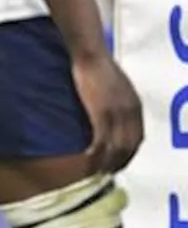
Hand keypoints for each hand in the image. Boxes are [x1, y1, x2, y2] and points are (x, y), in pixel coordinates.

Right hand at [71, 53, 143, 173]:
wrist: (91, 55)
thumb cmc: (101, 65)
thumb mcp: (119, 85)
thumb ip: (121, 101)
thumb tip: (116, 112)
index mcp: (136, 107)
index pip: (138, 138)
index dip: (130, 153)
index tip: (120, 162)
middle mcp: (130, 113)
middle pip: (129, 146)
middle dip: (120, 162)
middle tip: (108, 172)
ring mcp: (116, 114)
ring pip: (116, 146)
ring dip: (108, 161)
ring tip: (98, 170)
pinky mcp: (100, 113)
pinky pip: (101, 139)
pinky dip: (97, 152)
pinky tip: (90, 157)